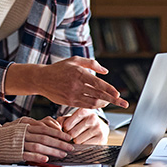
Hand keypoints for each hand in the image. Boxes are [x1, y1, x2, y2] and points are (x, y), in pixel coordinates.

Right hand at [6, 57, 127, 108]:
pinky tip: (100, 104)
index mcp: (79, 73)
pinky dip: (94, 106)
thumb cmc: (60, 68)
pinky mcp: (69, 102)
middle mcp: (77, 85)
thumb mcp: (75, 61)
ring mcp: (73, 95)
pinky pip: (85, 106)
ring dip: (104, 103)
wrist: (42, 79)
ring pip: (93, 102)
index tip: (118, 94)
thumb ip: (91, 64)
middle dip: (113, 100)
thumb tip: (106, 72)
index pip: (98, 84)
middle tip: (124, 104)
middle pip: (99, 95)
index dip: (109, 90)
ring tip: (111, 102)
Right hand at [16, 117, 75, 163]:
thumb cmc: (9, 135)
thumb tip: (50, 132)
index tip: (68, 137)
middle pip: (45, 138)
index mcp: (27, 127)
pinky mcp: (15, 152)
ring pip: (39, 146)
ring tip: (62, 155)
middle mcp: (24, 133)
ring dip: (52, 150)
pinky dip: (37, 156)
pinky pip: (28, 154)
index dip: (58, 133)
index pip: (46, 129)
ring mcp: (20, 143)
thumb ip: (34, 129)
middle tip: (70, 148)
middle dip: (59, 143)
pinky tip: (46, 159)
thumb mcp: (21, 128)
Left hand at [59, 109, 108, 143]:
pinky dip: (82, 146)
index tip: (67, 129)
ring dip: (76, 142)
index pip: (67, 124)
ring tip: (78, 138)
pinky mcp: (101, 138)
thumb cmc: (82, 123)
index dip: (65, 130)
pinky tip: (84, 141)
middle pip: (72, 134)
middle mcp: (92, 118)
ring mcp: (98, 128)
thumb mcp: (72, 118)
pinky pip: (85, 146)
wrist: (100, 127)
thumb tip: (57, 127)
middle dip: (70, 136)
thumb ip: (61, 121)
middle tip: (73, 135)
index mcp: (84, 111)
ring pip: (78, 141)